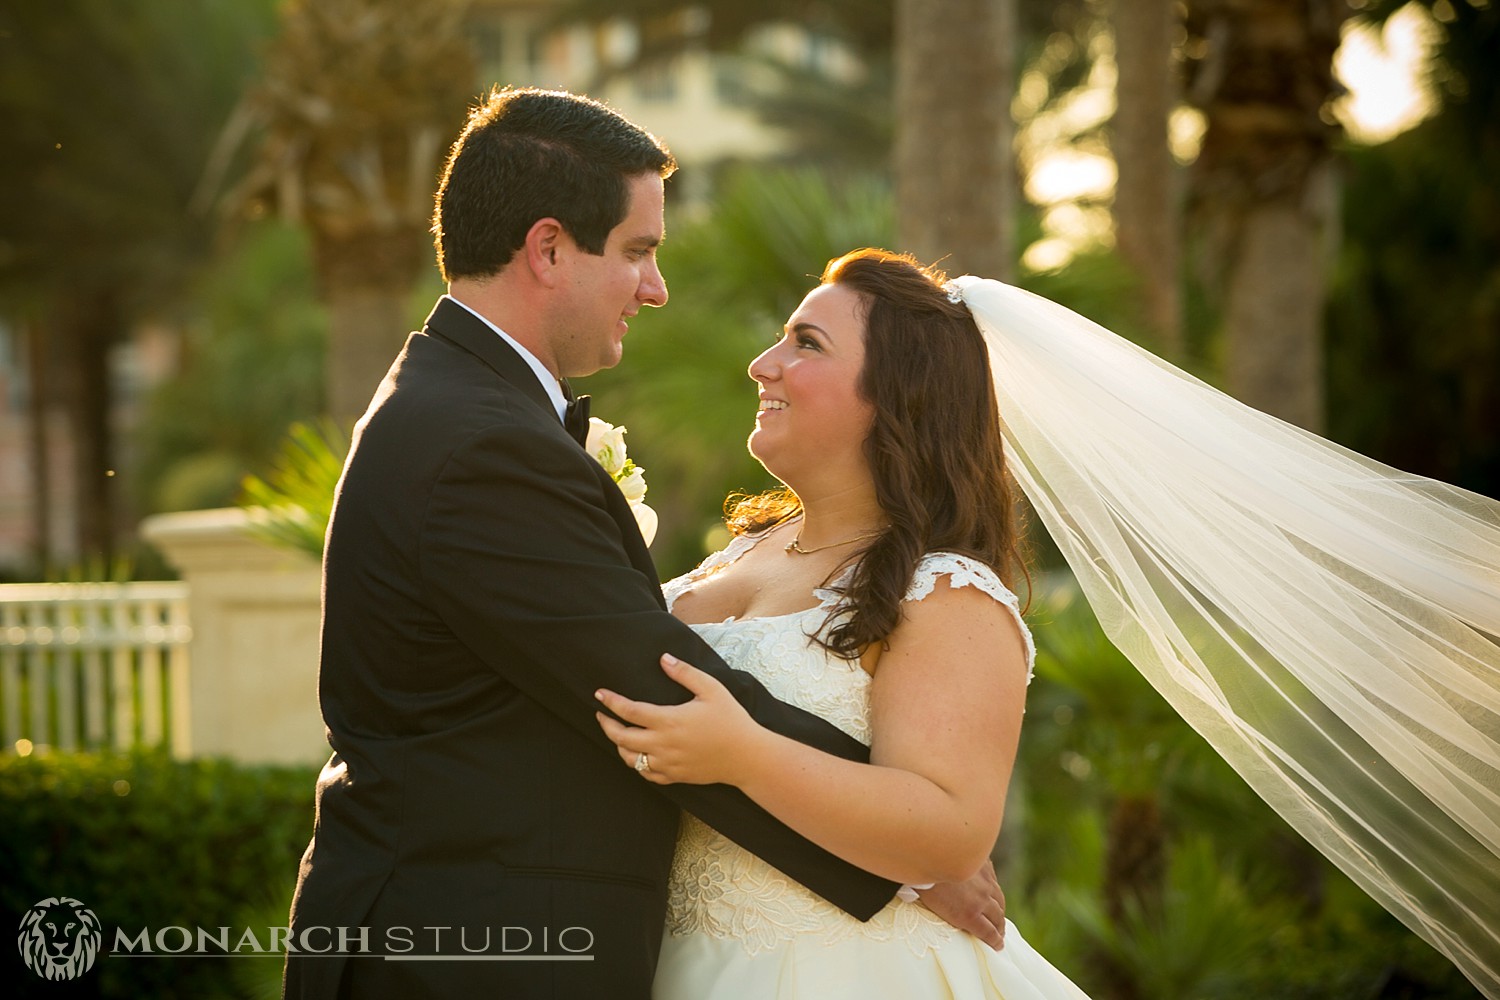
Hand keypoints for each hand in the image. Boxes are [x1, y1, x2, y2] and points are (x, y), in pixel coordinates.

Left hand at [595, 654, 762, 785]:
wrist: (747, 757)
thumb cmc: (731, 720)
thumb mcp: (712, 689)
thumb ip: (685, 673)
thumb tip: (663, 658)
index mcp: (670, 720)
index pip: (630, 711)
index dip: (611, 702)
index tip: (599, 694)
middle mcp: (663, 745)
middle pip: (621, 738)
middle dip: (606, 725)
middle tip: (601, 714)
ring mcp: (667, 764)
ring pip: (629, 759)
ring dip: (619, 745)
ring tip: (618, 732)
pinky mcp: (674, 776)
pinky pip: (645, 774)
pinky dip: (635, 763)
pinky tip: (637, 754)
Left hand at [915, 859, 1005, 949]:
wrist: (928, 856)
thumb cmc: (926, 886)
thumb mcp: (940, 911)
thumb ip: (958, 918)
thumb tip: (967, 923)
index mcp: (970, 915)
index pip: (990, 933)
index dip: (995, 941)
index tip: (999, 945)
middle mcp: (982, 900)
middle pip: (998, 918)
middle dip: (1000, 928)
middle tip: (1000, 933)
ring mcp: (985, 883)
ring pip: (999, 900)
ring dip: (1000, 910)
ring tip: (999, 915)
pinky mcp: (984, 867)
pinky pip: (994, 882)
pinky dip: (993, 890)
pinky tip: (991, 892)